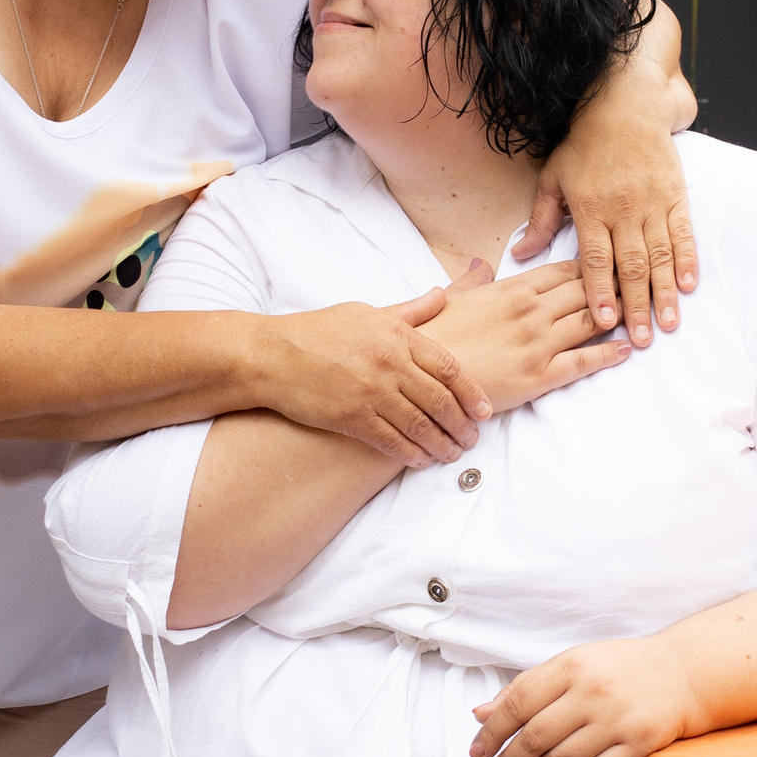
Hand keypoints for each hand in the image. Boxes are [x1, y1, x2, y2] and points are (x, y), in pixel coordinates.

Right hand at [265, 292, 491, 466]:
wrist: (271, 356)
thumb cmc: (318, 331)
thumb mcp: (366, 312)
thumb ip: (410, 311)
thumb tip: (441, 295)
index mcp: (397, 335)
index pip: (449, 366)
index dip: (472, 392)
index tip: (485, 410)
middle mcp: (389, 364)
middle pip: (440, 400)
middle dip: (462, 423)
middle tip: (472, 438)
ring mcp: (371, 392)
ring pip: (420, 424)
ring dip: (441, 443)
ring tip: (452, 453)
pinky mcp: (352, 417)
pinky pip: (392, 441)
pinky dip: (411, 453)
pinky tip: (421, 460)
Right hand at [416, 258, 632, 420]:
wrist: (418, 378)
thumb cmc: (433, 337)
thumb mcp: (451, 298)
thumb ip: (473, 279)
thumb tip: (483, 264)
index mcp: (512, 289)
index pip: (564, 270)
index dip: (593, 264)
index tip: (614, 259)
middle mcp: (531, 311)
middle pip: (586, 290)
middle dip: (616, 284)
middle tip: (642, 279)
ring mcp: (537, 343)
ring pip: (591, 321)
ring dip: (620, 315)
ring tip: (644, 311)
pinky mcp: (539, 376)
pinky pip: (583, 362)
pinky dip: (609, 354)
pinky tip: (627, 349)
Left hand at [468, 636, 693, 756]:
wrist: (683, 673)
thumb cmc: (619, 668)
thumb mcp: (572, 663)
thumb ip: (526, 686)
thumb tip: (480, 713)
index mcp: (572, 666)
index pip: (518, 702)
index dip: (491, 732)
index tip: (477, 752)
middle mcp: (593, 692)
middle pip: (536, 736)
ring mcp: (618, 720)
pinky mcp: (639, 744)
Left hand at [518, 67, 697, 346]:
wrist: (626, 104)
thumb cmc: (584, 143)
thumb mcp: (553, 176)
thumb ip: (540, 219)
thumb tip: (520, 254)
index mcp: (591, 207)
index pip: (595, 259)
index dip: (599, 291)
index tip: (603, 320)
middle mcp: (623, 208)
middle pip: (630, 265)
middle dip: (636, 305)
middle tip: (641, 339)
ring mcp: (652, 203)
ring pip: (659, 255)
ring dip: (663, 293)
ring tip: (667, 324)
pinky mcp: (675, 196)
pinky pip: (682, 234)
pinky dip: (686, 261)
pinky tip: (688, 286)